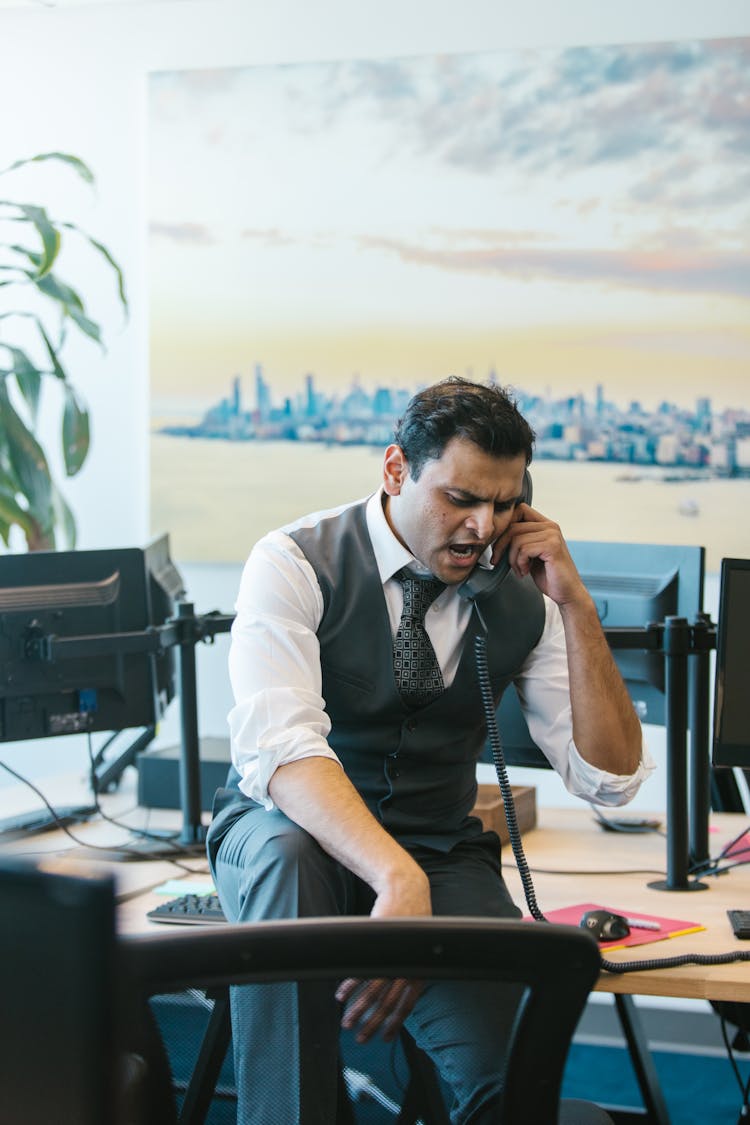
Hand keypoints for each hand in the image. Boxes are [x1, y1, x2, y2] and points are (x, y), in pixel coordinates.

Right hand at [335, 863, 430, 1041]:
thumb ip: (408, 970)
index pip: (406, 1006)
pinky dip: (349, 986)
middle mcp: (407, 967)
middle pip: (387, 1004)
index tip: (384, 1039)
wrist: (406, 892)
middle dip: (372, 1024)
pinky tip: (341, 995)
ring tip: (347, 1022)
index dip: (394, 1025)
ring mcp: (392, 957)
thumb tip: (399, 991)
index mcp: (419, 971)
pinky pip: (361, 972)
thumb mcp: (415, 949)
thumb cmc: (410, 922)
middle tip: (360, 1039)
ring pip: (372, 992)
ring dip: (358, 1010)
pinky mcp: (378, 945)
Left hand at [502, 503, 587, 605]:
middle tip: (498, 561)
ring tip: (519, 570)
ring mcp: (552, 535)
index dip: (504, 526)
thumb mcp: (530, 554)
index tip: (497, 545)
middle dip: (500, 546)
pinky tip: (526, 571)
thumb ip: (519, 540)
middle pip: (513, 526)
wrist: (567, 593)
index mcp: (545, 525)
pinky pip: (524, 549)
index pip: (519, 510)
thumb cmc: (548, 575)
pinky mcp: (552, 546)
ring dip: (512, 559)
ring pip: (516, 539)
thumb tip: (495, 535)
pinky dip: (520, 563)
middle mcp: (550, 526)